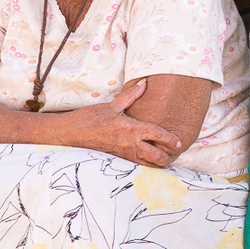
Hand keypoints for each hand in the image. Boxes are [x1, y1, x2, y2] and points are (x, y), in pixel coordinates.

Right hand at [64, 80, 181, 166]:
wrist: (71, 133)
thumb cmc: (90, 118)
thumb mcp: (111, 105)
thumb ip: (131, 96)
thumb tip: (145, 83)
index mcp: (132, 128)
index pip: (158, 135)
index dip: (171, 139)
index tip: (178, 142)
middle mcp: (130, 144)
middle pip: (157, 156)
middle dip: (167, 157)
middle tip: (172, 154)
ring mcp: (124, 154)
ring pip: (147, 164)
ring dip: (157, 163)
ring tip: (163, 161)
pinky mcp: (117, 159)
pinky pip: (135, 165)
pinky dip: (144, 165)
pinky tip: (146, 162)